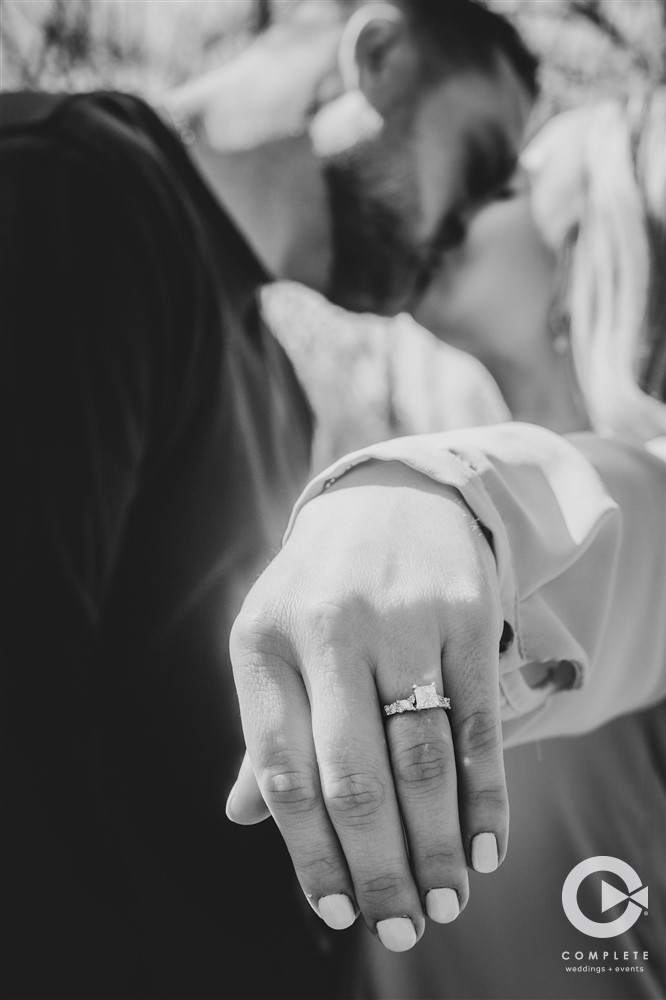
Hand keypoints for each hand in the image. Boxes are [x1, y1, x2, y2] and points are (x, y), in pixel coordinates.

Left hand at [227, 461, 507, 950]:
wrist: (391, 497)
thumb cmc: (320, 590)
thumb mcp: (273, 641)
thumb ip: (264, 729)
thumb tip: (241, 819)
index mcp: (261, 642)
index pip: (281, 771)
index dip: (308, 853)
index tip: (338, 910)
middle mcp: (327, 629)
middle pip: (353, 779)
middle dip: (380, 869)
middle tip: (402, 928)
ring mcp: (401, 620)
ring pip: (420, 759)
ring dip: (436, 845)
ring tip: (446, 900)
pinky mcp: (465, 614)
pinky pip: (477, 722)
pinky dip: (486, 795)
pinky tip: (486, 846)